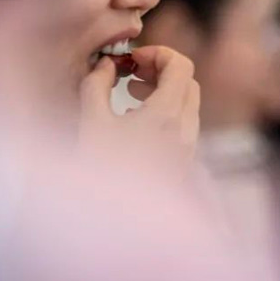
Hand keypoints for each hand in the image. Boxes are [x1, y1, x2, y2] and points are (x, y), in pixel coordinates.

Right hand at [77, 46, 199, 170]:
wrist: (117, 227)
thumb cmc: (99, 174)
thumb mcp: (91, 124)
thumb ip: (96, 85)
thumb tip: (104, 65)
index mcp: (167, 115)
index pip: (182, 65)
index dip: (157, 53)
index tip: (131, 60)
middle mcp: (185, 130)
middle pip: (188, 81)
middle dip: (161, 69)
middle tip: (131, 73)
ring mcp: (187, 147)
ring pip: (188, 103)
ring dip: (164, 90)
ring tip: (130, 93)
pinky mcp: (183, 162)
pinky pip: (183, 123)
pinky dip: (166, 110)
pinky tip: (136, 119)